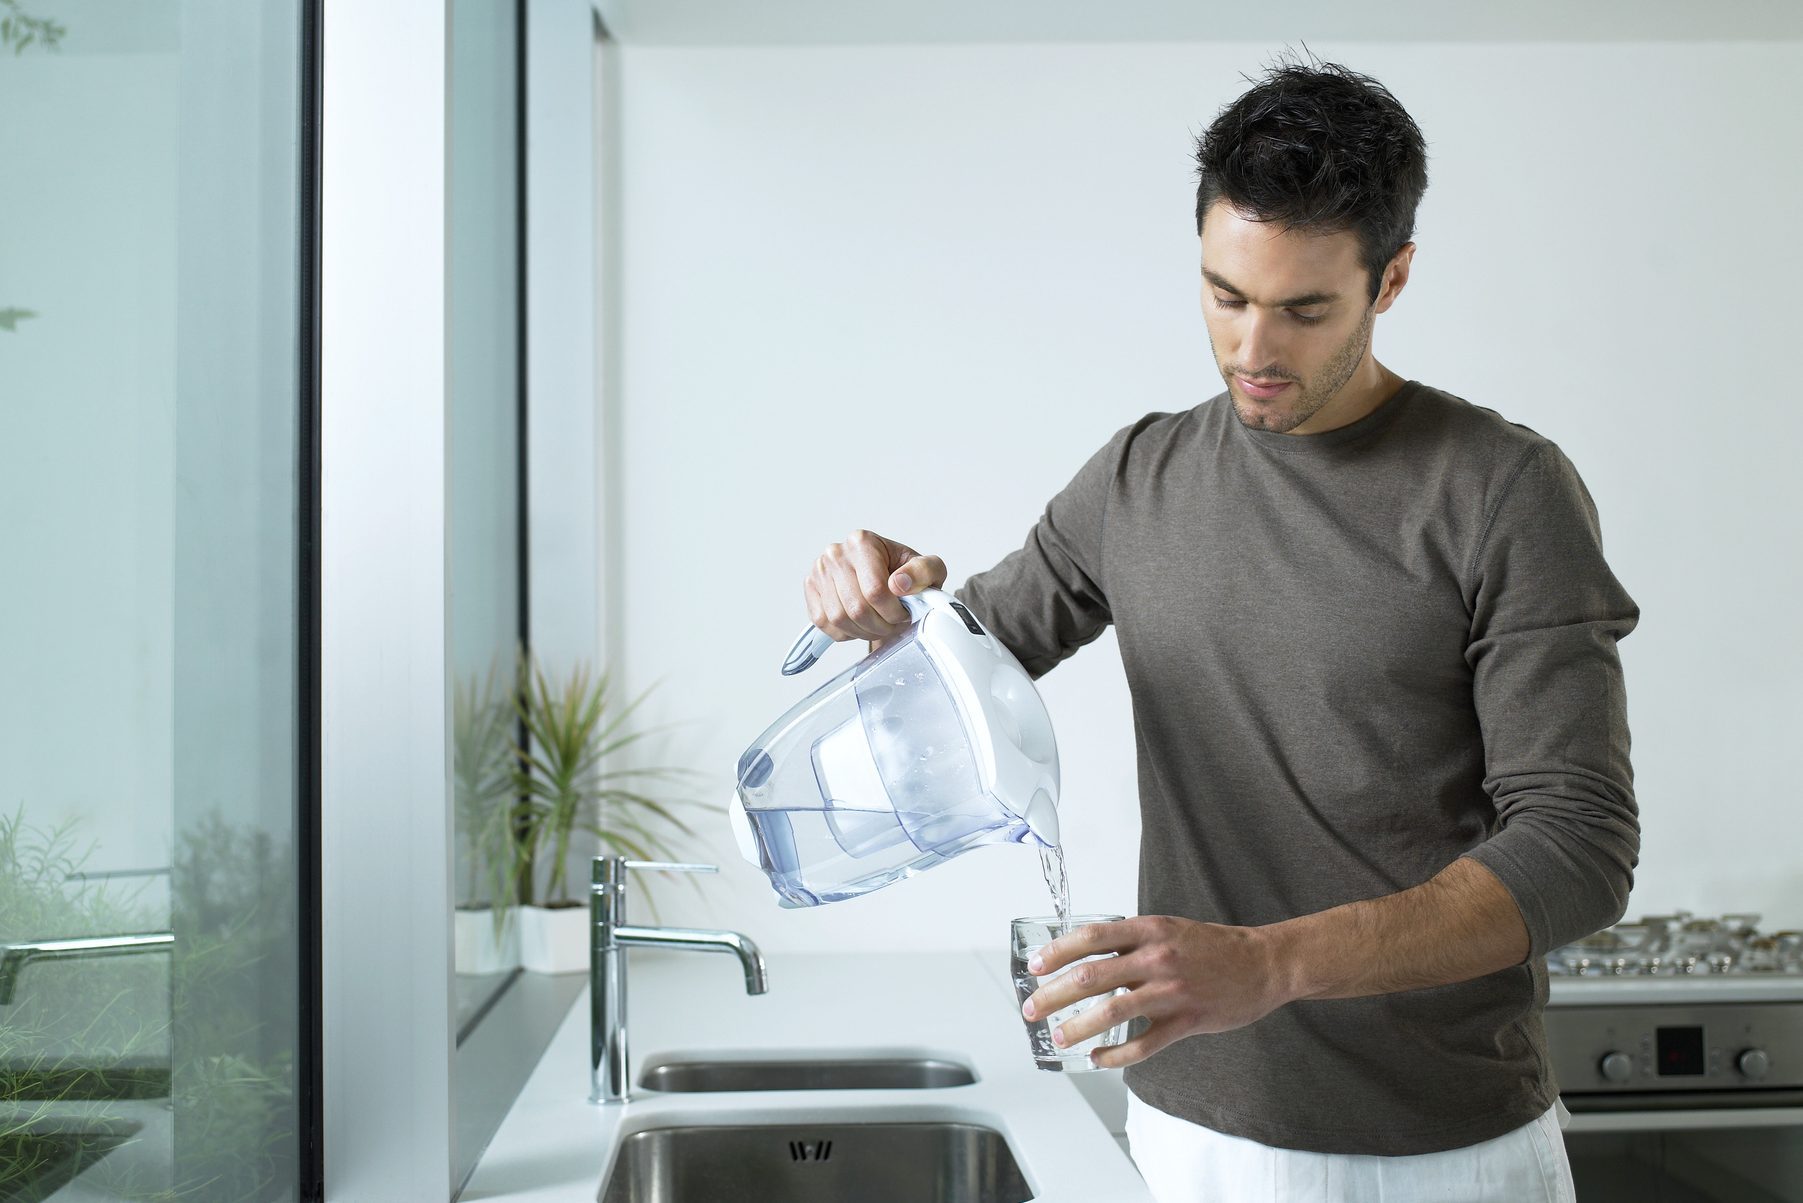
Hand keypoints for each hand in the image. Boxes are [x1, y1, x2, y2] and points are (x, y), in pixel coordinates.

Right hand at [804, 529, 946, 644]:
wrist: (887, 577)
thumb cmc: (905, 573)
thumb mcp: (928, 568)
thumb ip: (923, 571)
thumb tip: (899, 584)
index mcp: (862, 542)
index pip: (875, 590)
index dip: (893, 612)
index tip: (904, 613)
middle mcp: (836, 554)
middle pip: (857, 608)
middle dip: (880, 625)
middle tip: (893, 624)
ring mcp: (819, 572)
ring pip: (839, 619)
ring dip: (863, 631)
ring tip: (879, 625)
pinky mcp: (811, 589)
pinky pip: (824, 623)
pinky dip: (845, 632)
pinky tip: (860, 623)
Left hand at [1021, 915, 1295, 1069]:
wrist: (1264, 964)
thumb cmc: (1212, 947)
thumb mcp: (1169, 930)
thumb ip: (1132, 942)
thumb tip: (1088, 958)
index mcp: (1150, 930)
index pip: (1091, 938)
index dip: (1057, 952)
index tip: (1035, 967)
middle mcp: (1157, 957)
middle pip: (1091, 976)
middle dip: (1053, 995)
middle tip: (1032, 1009)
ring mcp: (1172, 990)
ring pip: (1112, 1011)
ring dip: (1078, 1027)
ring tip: (1058, 1037)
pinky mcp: (1187, 1020)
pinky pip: (1144, 1044)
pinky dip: (1116, 1055)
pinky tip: (1099, 1059)